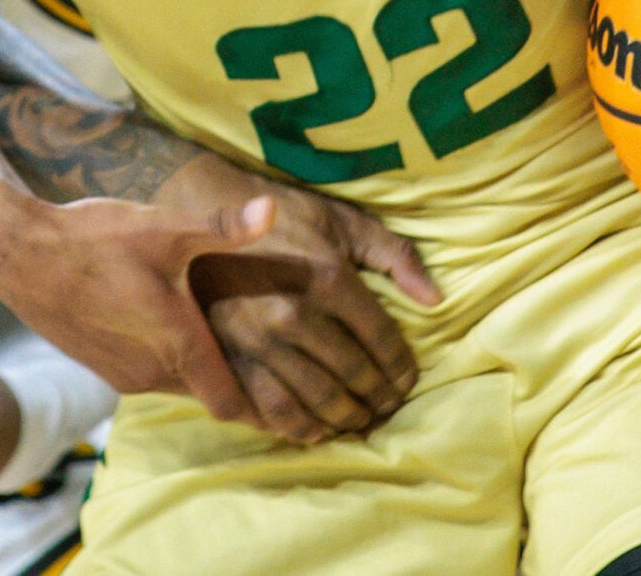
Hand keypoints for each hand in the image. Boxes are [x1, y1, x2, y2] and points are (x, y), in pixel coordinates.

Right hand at [0, 192, 284, 431]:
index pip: (235, 402)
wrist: (22, 255)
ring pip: (182, 384)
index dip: (270, 409)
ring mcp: (124, 374)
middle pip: (212, 394)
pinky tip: (178, 330)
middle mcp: (154, 372)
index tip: (299, 405)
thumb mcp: (163, 228)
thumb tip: (273, 209)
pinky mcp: (103, 367)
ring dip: (205, 373)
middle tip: (281, 369)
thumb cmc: (94, 240)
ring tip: (232, 345)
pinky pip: (153, 376)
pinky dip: (173, 364)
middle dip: (245, 387)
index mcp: (178, 344)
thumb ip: (222, 225)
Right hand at [160, 152, 440, 445]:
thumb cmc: (283, 215)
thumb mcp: (344, 221)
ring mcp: (258, 341)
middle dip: (378, 398)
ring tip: (358, 421)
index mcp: (328, 279)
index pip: (381, 340)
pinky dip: (295, 428)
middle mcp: (294, 316)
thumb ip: (395, 256)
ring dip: (343, 419)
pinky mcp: (227, 355)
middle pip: (352, 376)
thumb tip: (435, 300)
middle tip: (388, 406)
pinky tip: (313, 429)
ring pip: (313, 401)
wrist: (205, 211)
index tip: (408, 380)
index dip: (401, 367)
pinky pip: (266, 409)